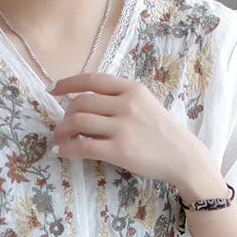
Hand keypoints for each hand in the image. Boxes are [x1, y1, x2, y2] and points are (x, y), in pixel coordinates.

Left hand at [49, 72, 212, 189]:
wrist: (184, 157)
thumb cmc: (163, 132)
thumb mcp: (145, 104)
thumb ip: (120, 98)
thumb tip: (84, 101)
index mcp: (132, 89)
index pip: (92, 79)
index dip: (67, 83)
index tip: (52, 90)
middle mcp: (126, 104)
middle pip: (80, 102)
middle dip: (64, 114)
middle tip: (62, 126)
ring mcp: (123, 127)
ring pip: (78, 122)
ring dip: (61, 131)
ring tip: (59, 139)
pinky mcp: (119, 151)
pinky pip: (83, 147)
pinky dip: (67, 149)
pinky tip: (62, 152)